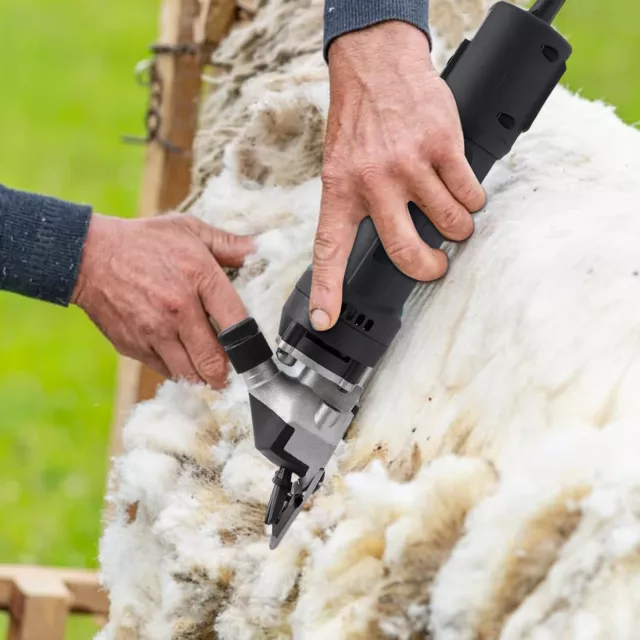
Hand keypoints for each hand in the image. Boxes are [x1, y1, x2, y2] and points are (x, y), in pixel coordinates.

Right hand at [71, 213, 253, 387]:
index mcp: (198, 278)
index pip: (238, 323)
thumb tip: (260, 250)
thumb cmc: (142, 242)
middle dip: (228, 372)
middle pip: (215, 361)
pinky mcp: (134, 346)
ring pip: (190, 374)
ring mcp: (154, 332)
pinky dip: (177, 370)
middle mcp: (178, 310)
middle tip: (233, 370)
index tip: (254, 352)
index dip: (250, 343)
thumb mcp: (189, 231)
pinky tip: (182, 357)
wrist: (87, 256)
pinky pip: (165, 371)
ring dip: (203, 376)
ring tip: (210, 369)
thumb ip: (229, 244)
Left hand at [309, 21, 484, 330]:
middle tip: (435, 264)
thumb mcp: (339, 167)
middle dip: (429, 268)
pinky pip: (470, 193)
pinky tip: (460, 185)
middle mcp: (372, 183)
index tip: (324, 320)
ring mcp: (408, 165)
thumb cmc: (359, 122)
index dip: (327, 291)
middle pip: (407, 252)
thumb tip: (376, 248)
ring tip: (449, 212)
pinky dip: (471, 196)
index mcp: (340, 192)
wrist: (377, 64)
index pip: (329, 250)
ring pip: (451, 224)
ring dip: (457, 226)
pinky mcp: (441, 146)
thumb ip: (353, 206)